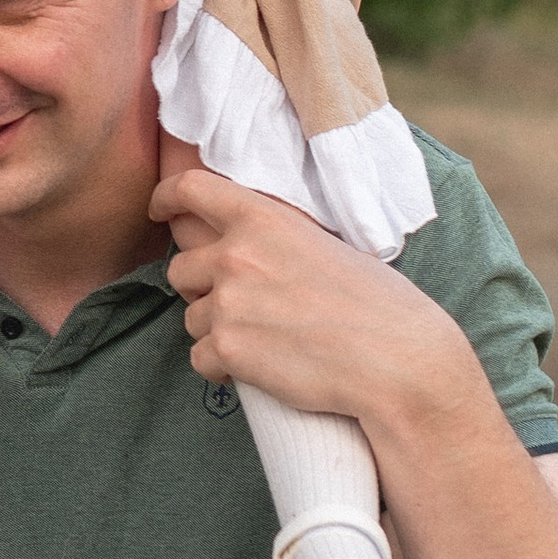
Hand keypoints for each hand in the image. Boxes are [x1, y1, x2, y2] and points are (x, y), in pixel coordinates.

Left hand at [153, 164, 470, 432]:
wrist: (397, 362)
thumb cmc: (378, 305)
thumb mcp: (325, 245)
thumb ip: (275, 238)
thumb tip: (241, 241)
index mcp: (264, 218)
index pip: (191, 189)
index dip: (167, 198)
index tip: (160, 209)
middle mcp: (237, 255)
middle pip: (181, 268)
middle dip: (203, 289)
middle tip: (245, 307)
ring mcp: (228, 302)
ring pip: (192, 317)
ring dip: (218, 331)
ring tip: (266, 341)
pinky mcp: (229, 349)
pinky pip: (200, 359)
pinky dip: (222, 368)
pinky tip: (258, 369)